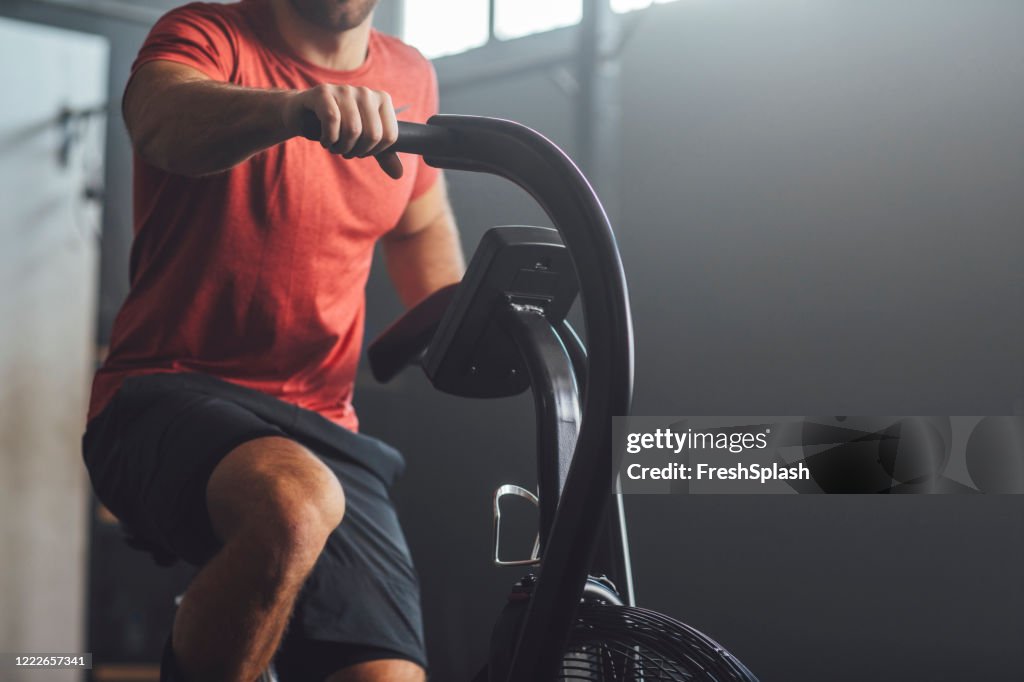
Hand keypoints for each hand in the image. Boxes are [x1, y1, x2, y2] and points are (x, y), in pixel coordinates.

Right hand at [283, 84, 402, 178]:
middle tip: (345, 150)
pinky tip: (324, 140)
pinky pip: (332, 121)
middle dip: (357, 151)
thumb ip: (383, 155)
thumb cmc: (338, 128)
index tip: (360, 150)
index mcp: (382, 100)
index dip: (374, 151)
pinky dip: (328, 139)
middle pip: (372, 135)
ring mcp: (345, 89)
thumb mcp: (364, 141)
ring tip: (334, 146)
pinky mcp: (323, 92)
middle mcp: (366, 92)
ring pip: (352, 130)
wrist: (303, 114)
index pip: (389, 136)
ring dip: (341, 147)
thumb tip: (398, 174)